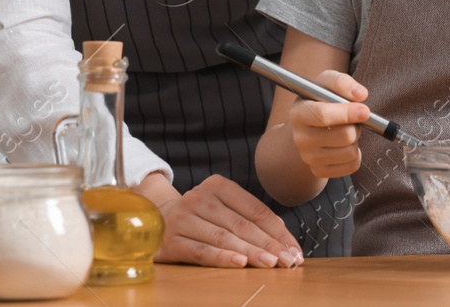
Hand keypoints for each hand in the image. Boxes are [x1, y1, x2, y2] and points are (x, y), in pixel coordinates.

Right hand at [138, 171, 302, 268]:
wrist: (155, 218)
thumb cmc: (200, 217)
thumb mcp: (222, 208)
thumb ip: (248, 219)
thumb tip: (284, 241)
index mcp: (218, 185)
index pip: (255, 209)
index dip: (278, 231)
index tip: (294, 250)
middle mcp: (199, 198)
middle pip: (242, 225)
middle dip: (269, 244)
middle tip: (288, 261)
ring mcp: (183, 218)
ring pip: (224, 238)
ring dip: (251, 252)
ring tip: (271, 264)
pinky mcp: (171, 240)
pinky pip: (201, 251)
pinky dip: (222, 258)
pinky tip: (240, 264)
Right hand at [287, 70, 369, 179]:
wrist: (309, 126)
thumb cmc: (321, 100)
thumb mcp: (327, 83)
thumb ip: (342, 82)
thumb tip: (360, 94)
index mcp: (298, 113)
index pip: (323, 115)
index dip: (347, 113)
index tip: (365, 111)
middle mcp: (300, 138)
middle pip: (344, 136)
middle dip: (356, 125)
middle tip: (354, 119)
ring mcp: (308, 157)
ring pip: (350, 152)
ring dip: (356, 139)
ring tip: (347, 130)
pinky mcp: (319, 171)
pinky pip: (352, 166)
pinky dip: (356, 155)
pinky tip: (346, 145)